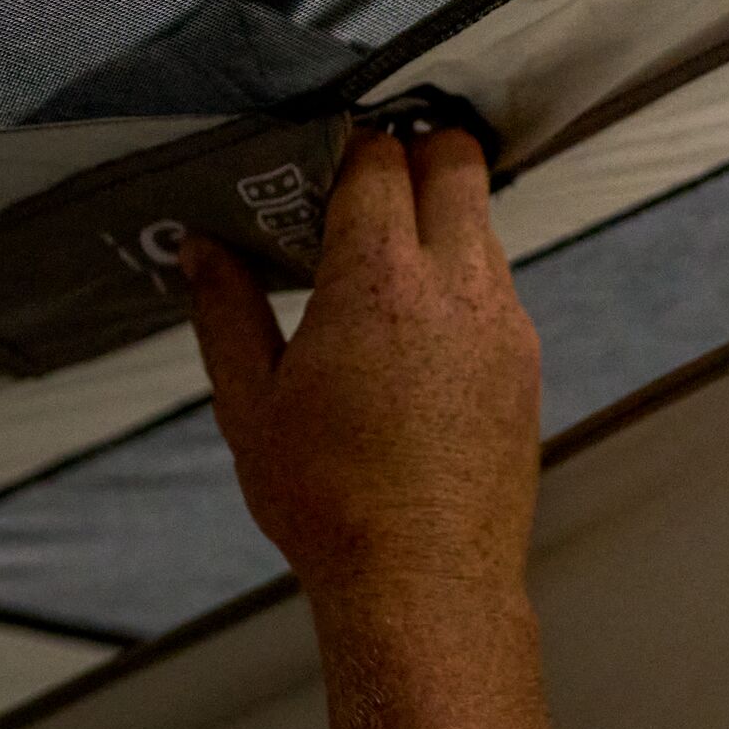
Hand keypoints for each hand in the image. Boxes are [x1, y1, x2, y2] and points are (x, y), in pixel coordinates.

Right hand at [181, 127, 542, 608]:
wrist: (424, 582)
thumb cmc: (332, 504)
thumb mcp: (250, 405)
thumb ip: (225, 312)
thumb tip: (203, 251)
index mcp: (377, 281)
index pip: (379, 160)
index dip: (350, 147)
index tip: (323, 161)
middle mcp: (455, 286)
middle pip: (456, 162)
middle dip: (415, 152)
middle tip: (367, 182)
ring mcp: (503, 321)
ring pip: (481, 224)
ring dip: (439, 220)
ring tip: (383, 264)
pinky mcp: (526, 360)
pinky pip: (497, 286)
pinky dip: (461, 280)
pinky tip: (417, 328)